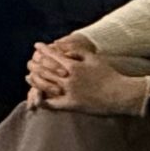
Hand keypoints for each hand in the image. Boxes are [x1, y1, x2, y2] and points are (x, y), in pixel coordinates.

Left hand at [25, 43, 145, 113]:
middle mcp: (69, 78)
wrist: (120, 94)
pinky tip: (37, 96)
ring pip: (45, 85)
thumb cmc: (109, 75)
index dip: (43, 50)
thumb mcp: (94, 58)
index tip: (36, 46)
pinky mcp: (71, 105)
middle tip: (29, 61)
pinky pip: (53, 103)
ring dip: (35, 80)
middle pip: (45, 70)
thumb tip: (63, 47)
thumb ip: (78, 51)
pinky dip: (43, 99)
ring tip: (28, 76)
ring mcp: (69, 92)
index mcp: (74, 66)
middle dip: (35, 65)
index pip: (53, 55)